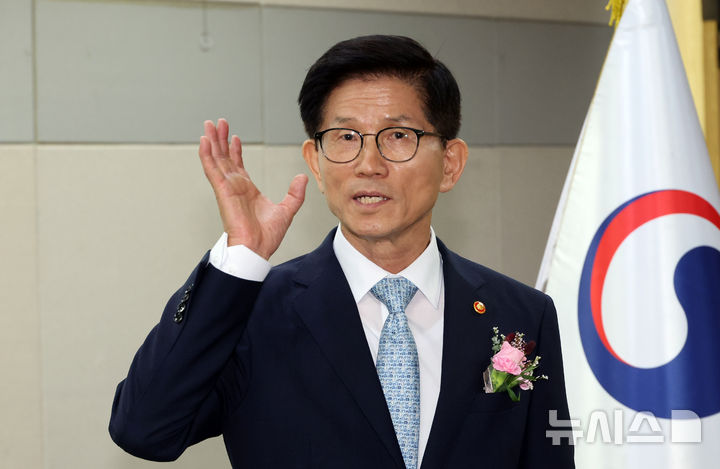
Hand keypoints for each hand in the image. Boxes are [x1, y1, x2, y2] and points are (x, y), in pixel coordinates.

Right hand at [199, 119, 307, 258]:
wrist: (257, 249)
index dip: (234, 150)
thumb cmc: (266, 236)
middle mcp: (235, 187)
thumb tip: (302, 178)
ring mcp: (227, 188)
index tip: (234, 136)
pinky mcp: (222, 191)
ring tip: (210, 125)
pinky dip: (207, 155)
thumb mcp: (287, 210)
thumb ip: (295, 194)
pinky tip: (204, 141)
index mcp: (247, 190)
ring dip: (212, 141)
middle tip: (218, 123)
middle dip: (221, 139)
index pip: (238, 165)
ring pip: (216, 159)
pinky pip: (212, 170)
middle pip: (224, 157)